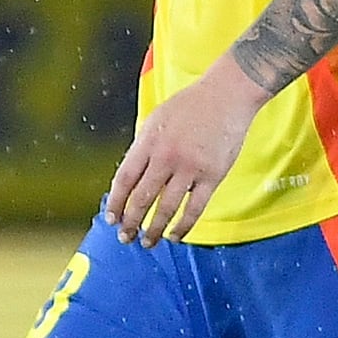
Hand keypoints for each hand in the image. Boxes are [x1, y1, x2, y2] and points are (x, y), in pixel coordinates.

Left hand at [105, 62, 270, 245]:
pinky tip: (175, 235)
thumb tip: (130, 180)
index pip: (124, 179)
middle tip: (125, 237)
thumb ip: (143, 149)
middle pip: (142, 198)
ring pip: (166, 208)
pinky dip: (183, 226)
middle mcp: (166, 156)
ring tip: (148, 242)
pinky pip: (195, 208)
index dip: (116, 203)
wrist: (226, 95)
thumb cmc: (191, 106)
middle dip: (130, 222)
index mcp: (148, 142)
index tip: (111, 218)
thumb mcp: (156, 120)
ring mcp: (190, 167)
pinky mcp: (212, 176)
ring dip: (154, 229)